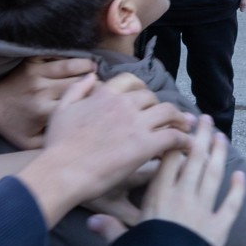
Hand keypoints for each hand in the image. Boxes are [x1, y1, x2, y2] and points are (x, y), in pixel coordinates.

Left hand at [0, 56, 96, 149]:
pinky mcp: (30, 62)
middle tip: (103, 84)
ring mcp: (36, 73)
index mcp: (44, 111)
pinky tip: (76, 59)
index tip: (103, 101)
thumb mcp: (31, 143)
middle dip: (94, 81)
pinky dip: (68, 55)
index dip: (95, 100)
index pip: (79, 102)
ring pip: (70, 64)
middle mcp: (42, 90)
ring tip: (93, 67)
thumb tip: (79, 138)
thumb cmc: (13, 125)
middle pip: (78, 81)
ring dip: (85, 64)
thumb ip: (54, 141)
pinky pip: (55, 54)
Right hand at [16, 74, 193, 226]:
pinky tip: (188, 146)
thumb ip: (77, 89)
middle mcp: (123, 104)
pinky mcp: (145, 145)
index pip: (132, 82)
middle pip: (153, 98)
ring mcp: (135, 124)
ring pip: (168, 113)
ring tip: (186, 128)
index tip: (148, 100)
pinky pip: (173, 136)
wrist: (62, 171)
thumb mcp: (62, 110)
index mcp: (105, 94)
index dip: (143, 89)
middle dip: (162, 107)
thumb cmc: (58, 145)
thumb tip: (92, 75)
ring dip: (180, 119)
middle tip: (170, 117)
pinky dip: (184, 140)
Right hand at [91, 117, 245, 245]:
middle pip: (194, 160)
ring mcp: (203, 212)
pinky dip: (238, 190)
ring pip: (213, 175)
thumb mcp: (121, 242)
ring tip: (221, 136)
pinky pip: (231, 205)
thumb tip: (91, 220)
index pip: (169, 160)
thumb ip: (109, 228)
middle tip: (206, 120)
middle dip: (201, 137)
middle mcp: (182, 198)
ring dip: (218, 154)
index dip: (175, 141)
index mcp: (158, 197)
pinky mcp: (219, 229)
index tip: (180, 127)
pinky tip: (240, 175)